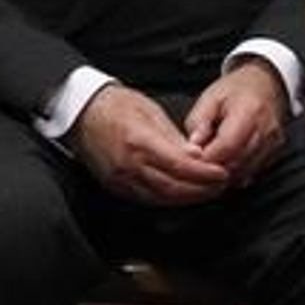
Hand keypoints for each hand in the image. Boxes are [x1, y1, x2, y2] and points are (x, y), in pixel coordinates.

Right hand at [70, 84, 229, 204]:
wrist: (83, 113)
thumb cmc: (115, 106)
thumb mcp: (152, 111)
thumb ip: (174, 137)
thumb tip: (196, 155)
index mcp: (140, 142)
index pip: (179, 166)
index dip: (204, 173)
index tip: (221, 173)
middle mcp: (129, 165)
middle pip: (172, 187)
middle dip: (201, 190)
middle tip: (220, 186)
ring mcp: (120, 179)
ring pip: (161, 198)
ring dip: (187, 198)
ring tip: (207, 191)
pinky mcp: (115, 186)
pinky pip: (146, 199)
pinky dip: (168, 199)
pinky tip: (182, 194)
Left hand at [183, 58, 289, 187]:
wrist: (265, 83)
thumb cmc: (237, 89)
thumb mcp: (210, 97)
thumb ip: (198, 122)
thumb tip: (192, 148)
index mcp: (249, 111)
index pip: (226, 146)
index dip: (206, 157)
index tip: (193, 155)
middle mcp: (265, 129)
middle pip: (236, 162)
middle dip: (213, 166)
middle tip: (200, 156)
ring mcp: (272, 142)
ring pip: (243, 171)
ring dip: (224, 171)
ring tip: (213, 155)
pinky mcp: (274, 151)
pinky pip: (251, 170)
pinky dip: (235, 170)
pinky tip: (226, 158)